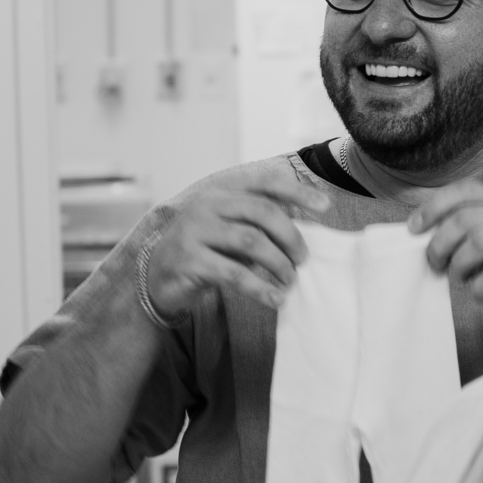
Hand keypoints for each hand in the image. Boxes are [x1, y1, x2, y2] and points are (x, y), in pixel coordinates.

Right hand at [146, 165, 329, 316]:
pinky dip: (261, 288)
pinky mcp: (189, 260)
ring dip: (279, 264)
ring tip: (291, 280)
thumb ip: (259, 225)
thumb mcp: (231, 232)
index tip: (326, 206)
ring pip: (251, 241)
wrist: (157, 278)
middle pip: (262, 212)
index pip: (264, 182)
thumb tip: (306, 229)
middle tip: (304, 259)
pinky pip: (234, 273)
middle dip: (291, 237)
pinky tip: (276, 299)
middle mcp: (206, 205)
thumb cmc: (205, 253)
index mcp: (221, 192)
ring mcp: (195, 230)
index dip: (297, 191)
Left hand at [409, 180, 482, 327]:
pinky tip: (481, 293)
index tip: (414, 228)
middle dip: (440, 243)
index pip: (466, 190)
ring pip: (480, 241)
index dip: (435, 206)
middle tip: (436, 264)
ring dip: (459, 264)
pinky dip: (480, 287)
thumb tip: (422, 235)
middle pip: (466, 218)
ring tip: (460, 278)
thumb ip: (466, 234)